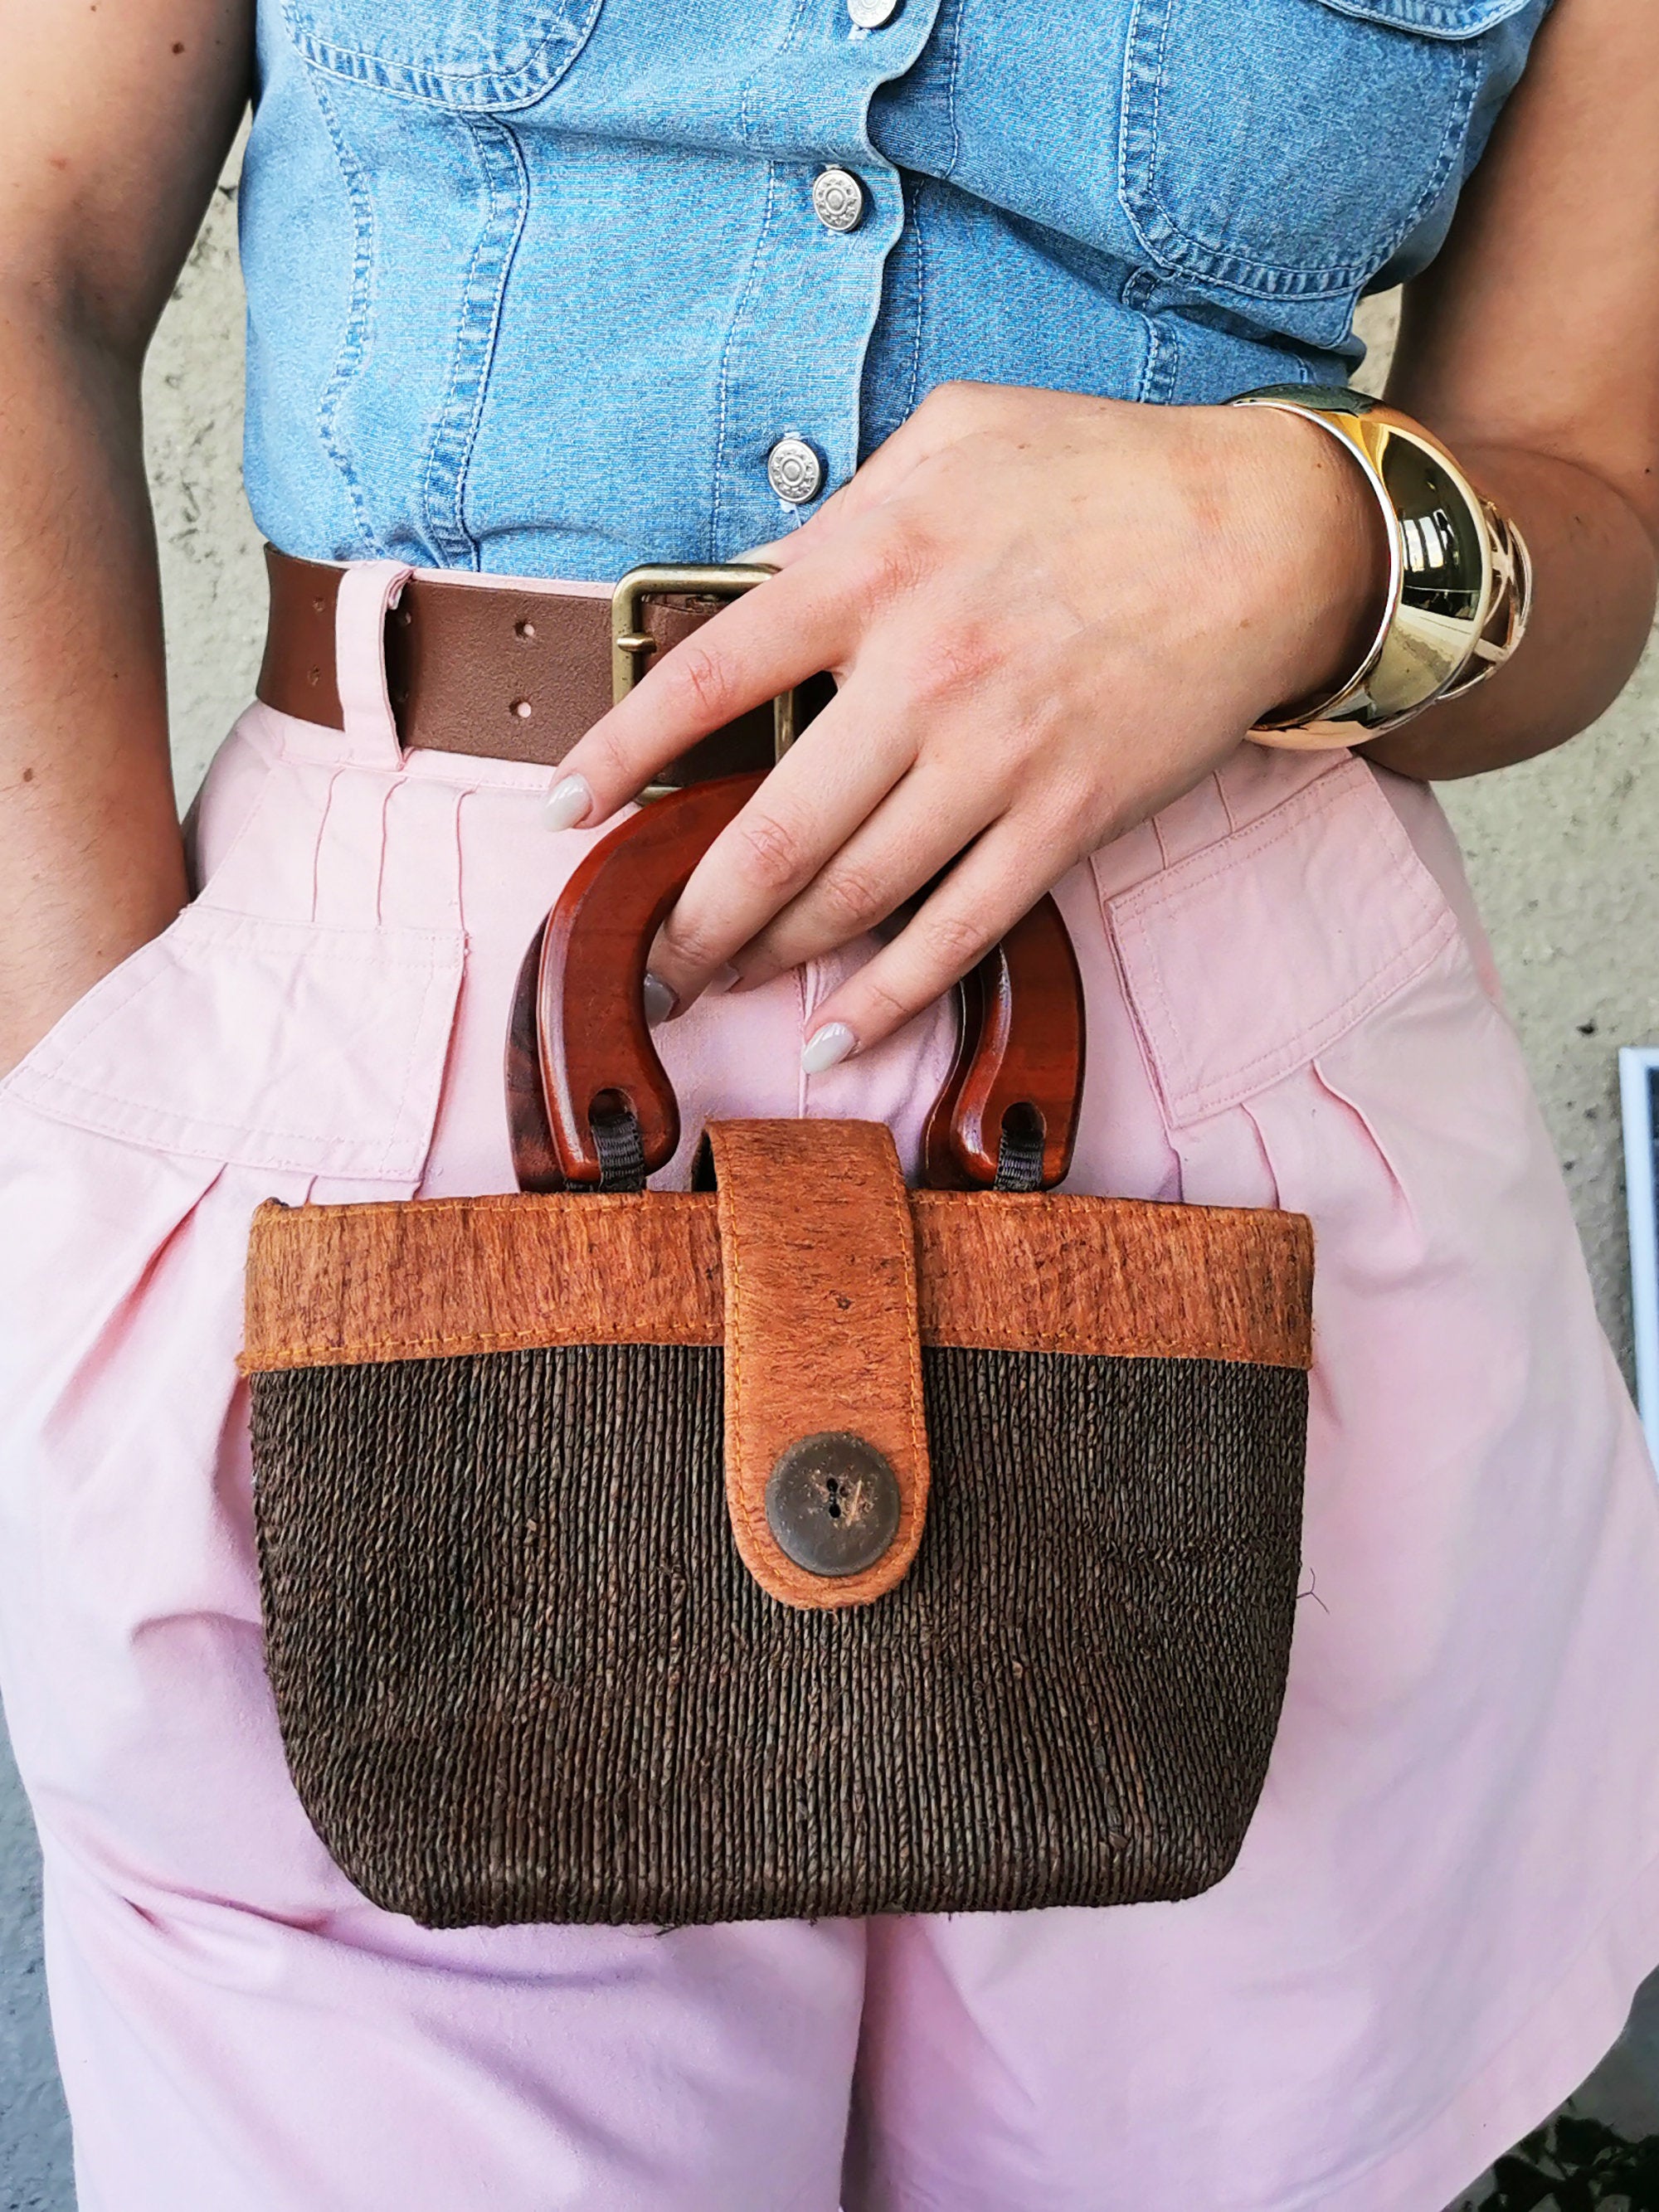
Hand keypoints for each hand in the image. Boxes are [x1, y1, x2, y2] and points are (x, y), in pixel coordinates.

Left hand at [547, 384, 1384, 1068]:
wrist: (1267, 534)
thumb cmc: (1103, 472)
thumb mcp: (953, 435)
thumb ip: (842, 511)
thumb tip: (758, 576)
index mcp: (873, 571)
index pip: (709, 678)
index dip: (620, 755)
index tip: (562, 813)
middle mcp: (921, 677)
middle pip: (770, 831)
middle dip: (689, 915)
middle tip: (641, 962)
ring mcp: (996, 760)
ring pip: (852, 895)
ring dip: (768, 958)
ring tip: (713, 988)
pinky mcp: (1065, 820)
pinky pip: (958, 931)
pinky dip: (888, 997)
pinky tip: (832, 1038)